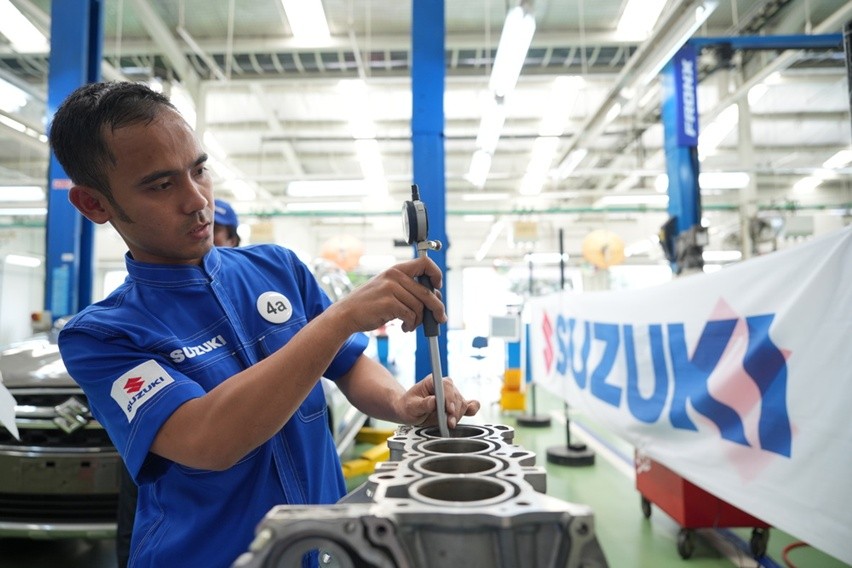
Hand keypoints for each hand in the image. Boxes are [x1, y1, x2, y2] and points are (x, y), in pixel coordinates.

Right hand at [330, 256, 445, 333]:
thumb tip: (435, 298)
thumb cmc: (369, 304)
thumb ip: (408, 289)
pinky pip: (410, 316)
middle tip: (440, 318)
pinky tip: (404, 327)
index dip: (436, 274)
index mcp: (396, 269)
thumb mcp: (388, 288)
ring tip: (410, 325)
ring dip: (418, 320)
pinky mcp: (388, 303)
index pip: (424, 263)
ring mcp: (390, 289)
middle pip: (427, 292)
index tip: (437, 287)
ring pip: (419, 307)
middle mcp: (394, 276)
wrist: (346, 314)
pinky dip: (410, 325)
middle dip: (437, 308)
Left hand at [396, 375, 480, 428]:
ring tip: (449, 424)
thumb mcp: (411, 406)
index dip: (450, 398)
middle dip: (454, 412)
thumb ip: (423, 404)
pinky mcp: (456, 405)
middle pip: (456, 397)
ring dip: (458, 415)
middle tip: (448, 423)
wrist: (409, 411)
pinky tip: (469, 413)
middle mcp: (445, 387)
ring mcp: (452, 396)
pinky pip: (470, 405)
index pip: (447, 386)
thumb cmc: (408, 406)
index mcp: (433, 381)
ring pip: (463, 404)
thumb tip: (434, 401)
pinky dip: (471, 410)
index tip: (449, 410)